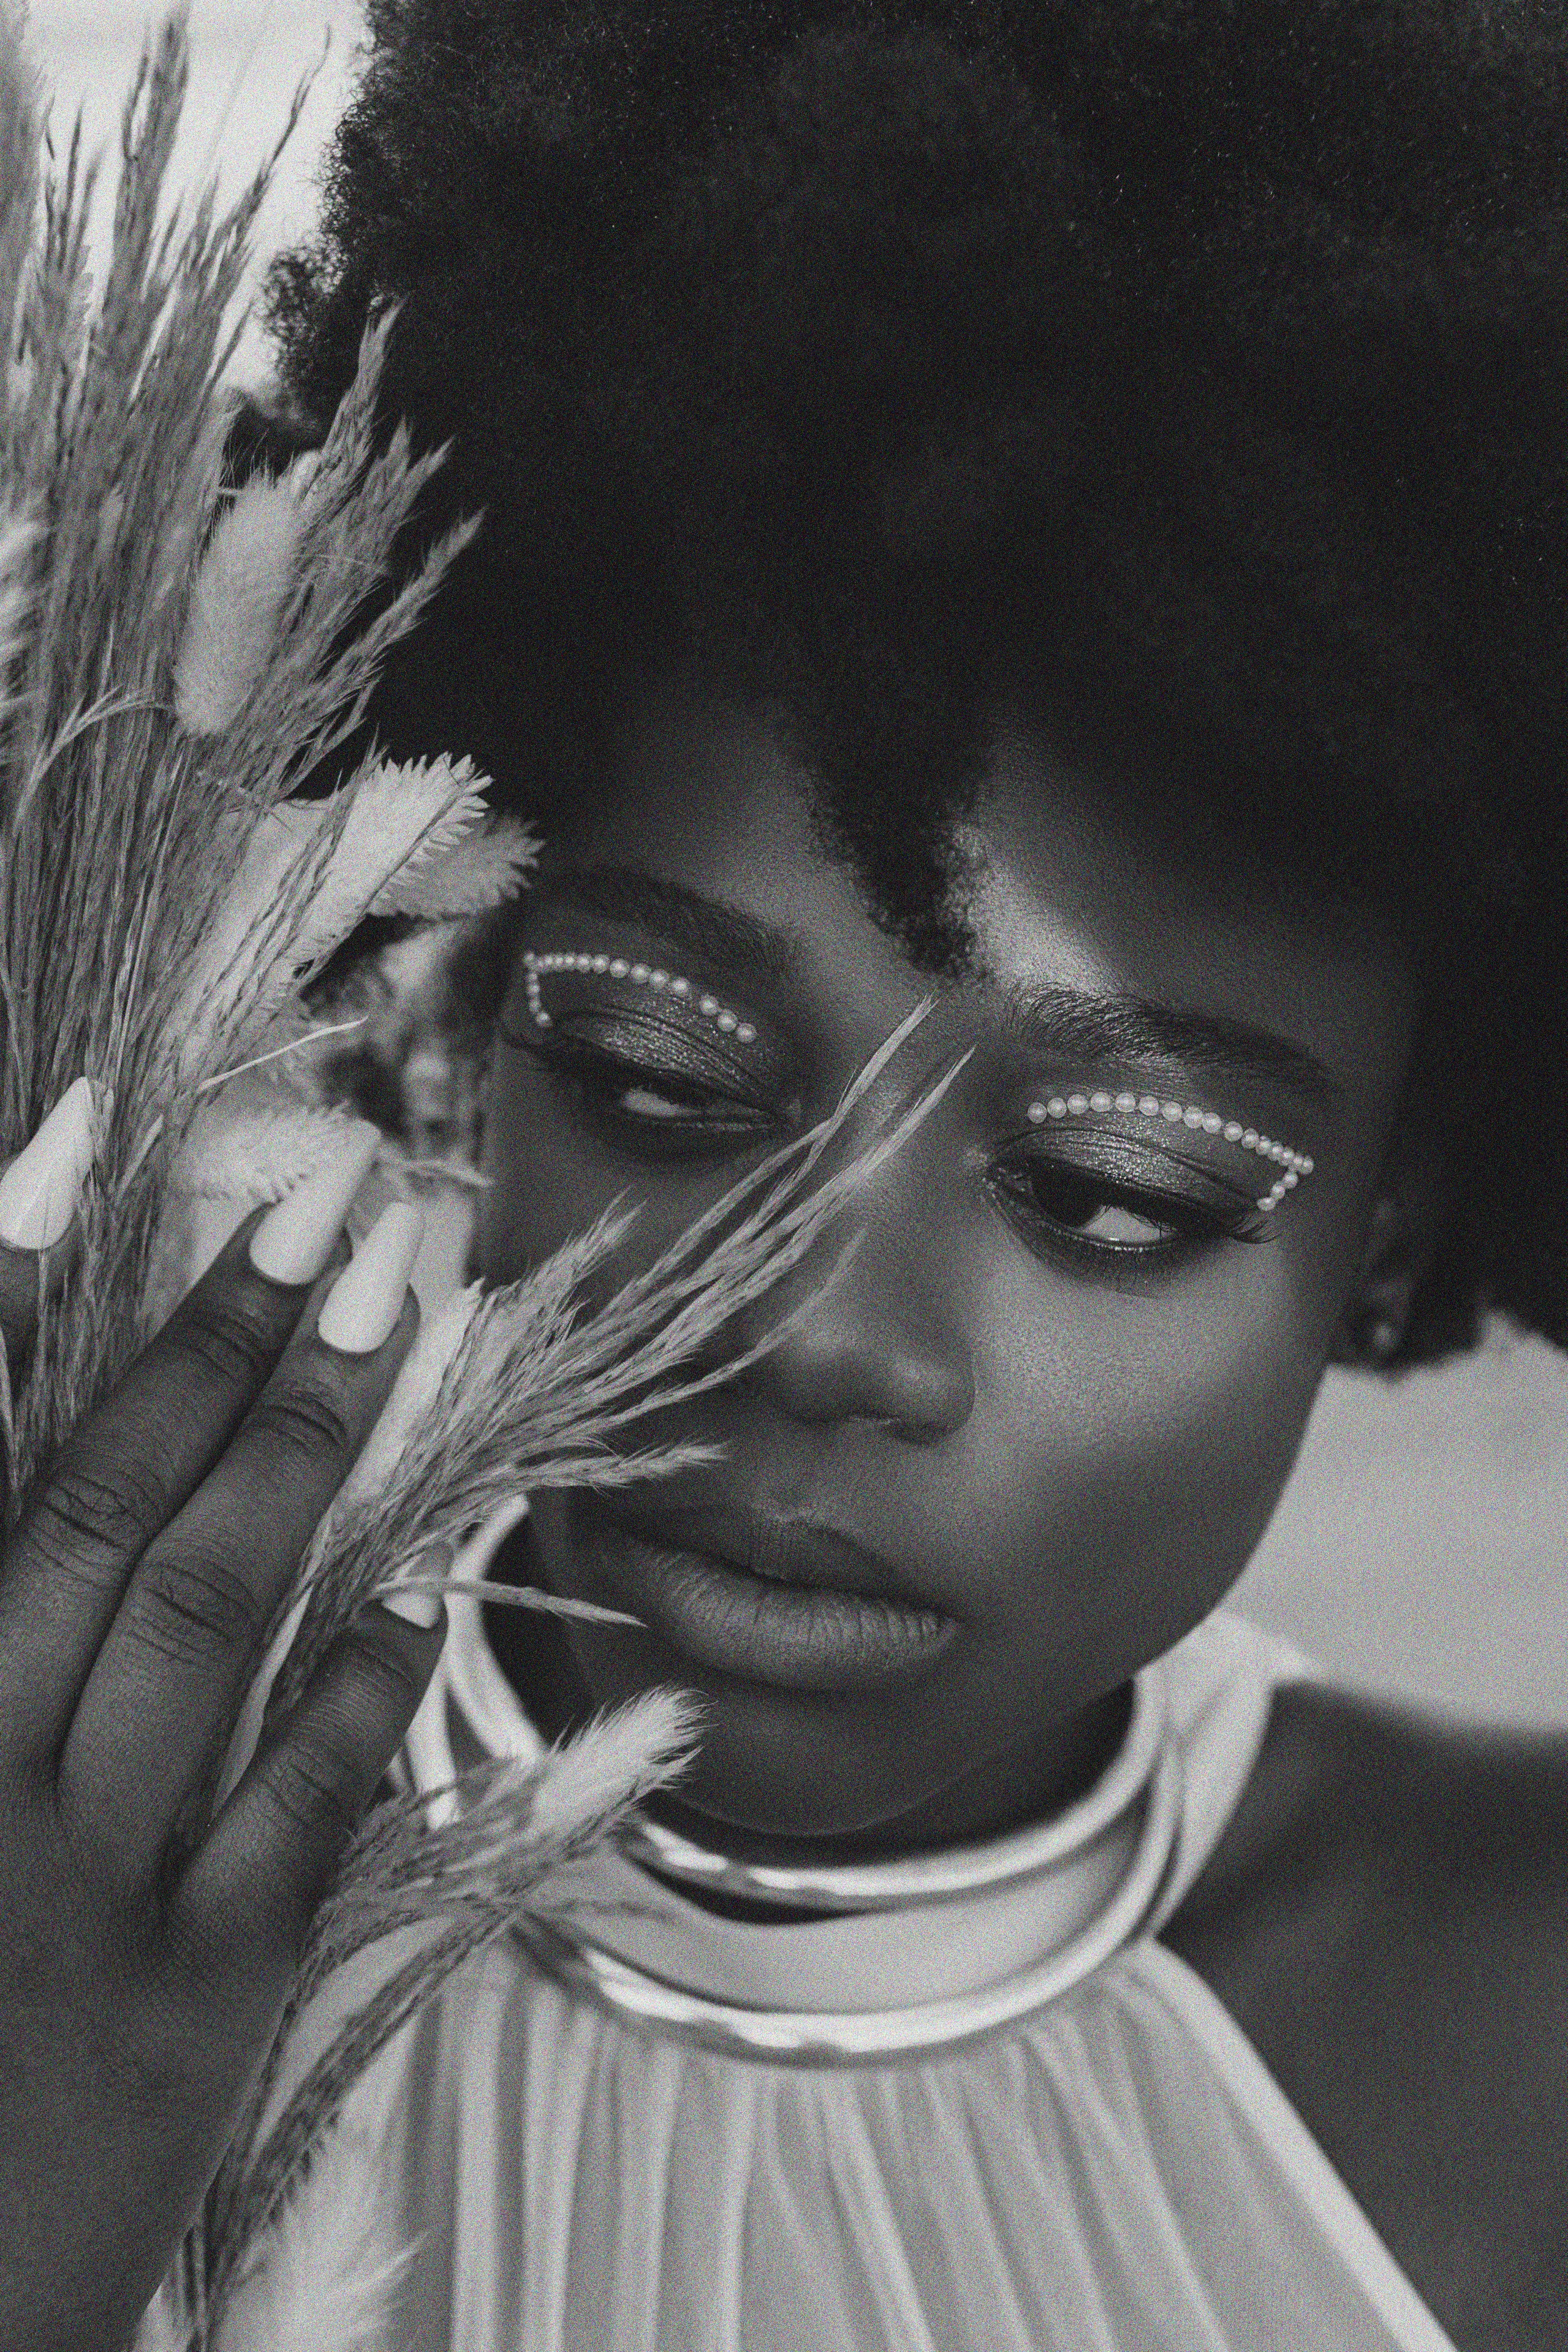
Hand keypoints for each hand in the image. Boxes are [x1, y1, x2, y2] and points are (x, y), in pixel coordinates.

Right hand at [0, 1102, 443, 2351]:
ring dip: (313, 1451)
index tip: (90, 1151)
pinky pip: (299, 1802)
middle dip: (222, 1346)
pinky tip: (425, 1581)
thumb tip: (40, 1499)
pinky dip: (365, 1681)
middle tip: (331, 1206)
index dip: (7, 1291)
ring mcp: (89, 1887)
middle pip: (110, 1513)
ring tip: (398, 1314)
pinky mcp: (195, 1998)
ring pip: (213, 1618)